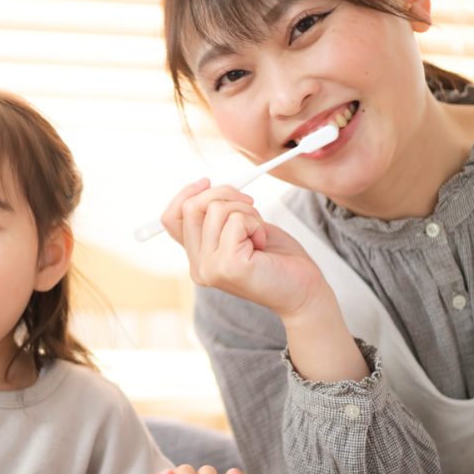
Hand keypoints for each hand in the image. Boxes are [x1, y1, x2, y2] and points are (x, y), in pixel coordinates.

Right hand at [160, 180, 326, 318]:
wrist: (304, 291)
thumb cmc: (277, 259)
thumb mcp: (240, 230)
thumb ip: (217, 216)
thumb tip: (204, 187)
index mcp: (197, 259)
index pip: (170, 219)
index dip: (185, 194)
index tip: (207, 182)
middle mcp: (198, 267)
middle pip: (191, 208)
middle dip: (224, 193)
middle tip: (249, 204)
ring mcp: (210, 269)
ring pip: (216, 209)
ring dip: (247, 212)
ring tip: (259, 234)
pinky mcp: (228, 266)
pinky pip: (237, 220)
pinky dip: (256, 223)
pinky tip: (262, 243)